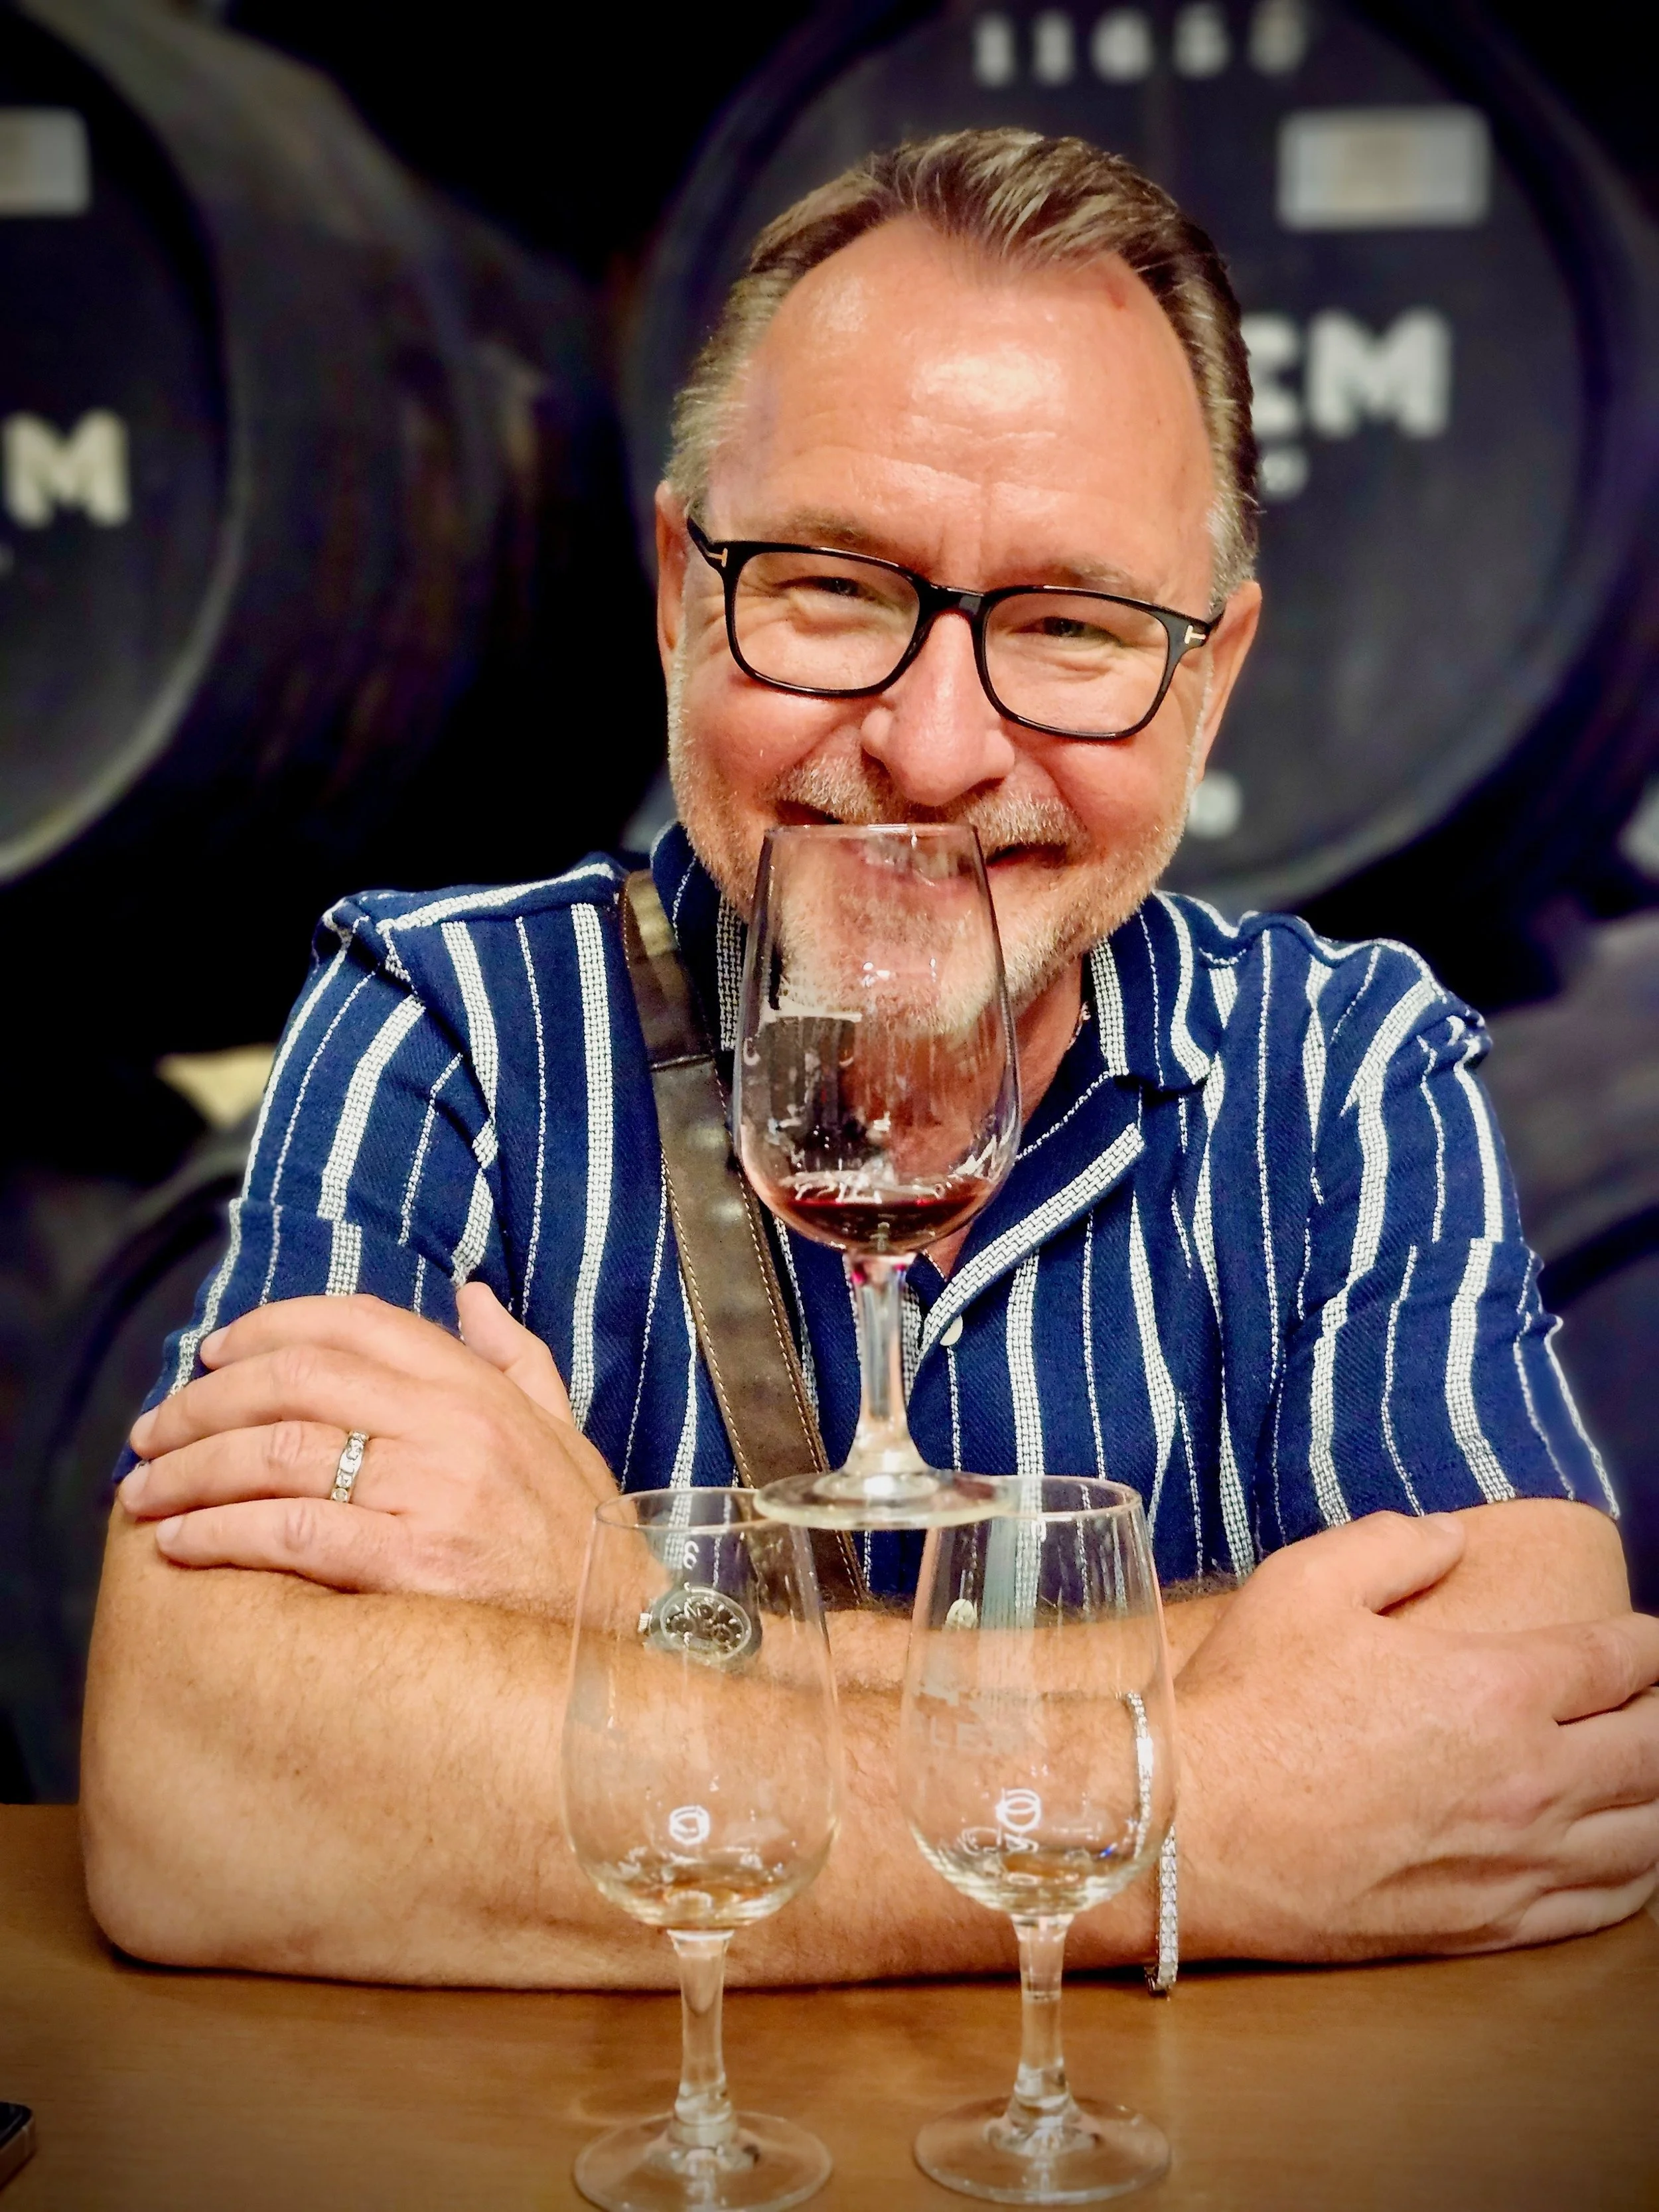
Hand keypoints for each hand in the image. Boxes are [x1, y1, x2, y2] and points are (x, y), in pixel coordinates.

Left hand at [120, 1287, 616, 1614]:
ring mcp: (433, 1494)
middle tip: (151, 1431)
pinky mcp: (412, 1565)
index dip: (269, 1328)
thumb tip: (472, 1297)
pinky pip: (292, 1532)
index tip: (212, 1354)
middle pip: (298, 1382)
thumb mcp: (563, 1434)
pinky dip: (222, 1533)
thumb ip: (515, 1360)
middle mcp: (455, 1428)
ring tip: (143, 1493)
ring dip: (193, 1469)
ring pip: (280, 1454)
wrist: (619, 1644)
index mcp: (481, 1390)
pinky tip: (181, 1544)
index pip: (357, 1324)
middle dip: (205, 1402)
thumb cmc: (581, 1542)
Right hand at [1176, 1512, 1658, 1958]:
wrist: (1197, 1837)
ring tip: (1650, 1765)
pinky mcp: (1492, 1924)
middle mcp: (1528, 1777)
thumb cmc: (1247, 1706)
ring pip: (1648, 1831)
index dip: (1652, 1641)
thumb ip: (1390, 1543)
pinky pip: (1607, 1904)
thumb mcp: (1304, 1584)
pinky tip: (1633, 1853)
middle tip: (1658, 1694)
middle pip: (1657, 1746)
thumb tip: (1449, 1536)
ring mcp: (1516, 1860)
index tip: (1656, 1636)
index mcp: (1492, 1687)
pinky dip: (1639, 1873)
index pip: (1618, 1659)